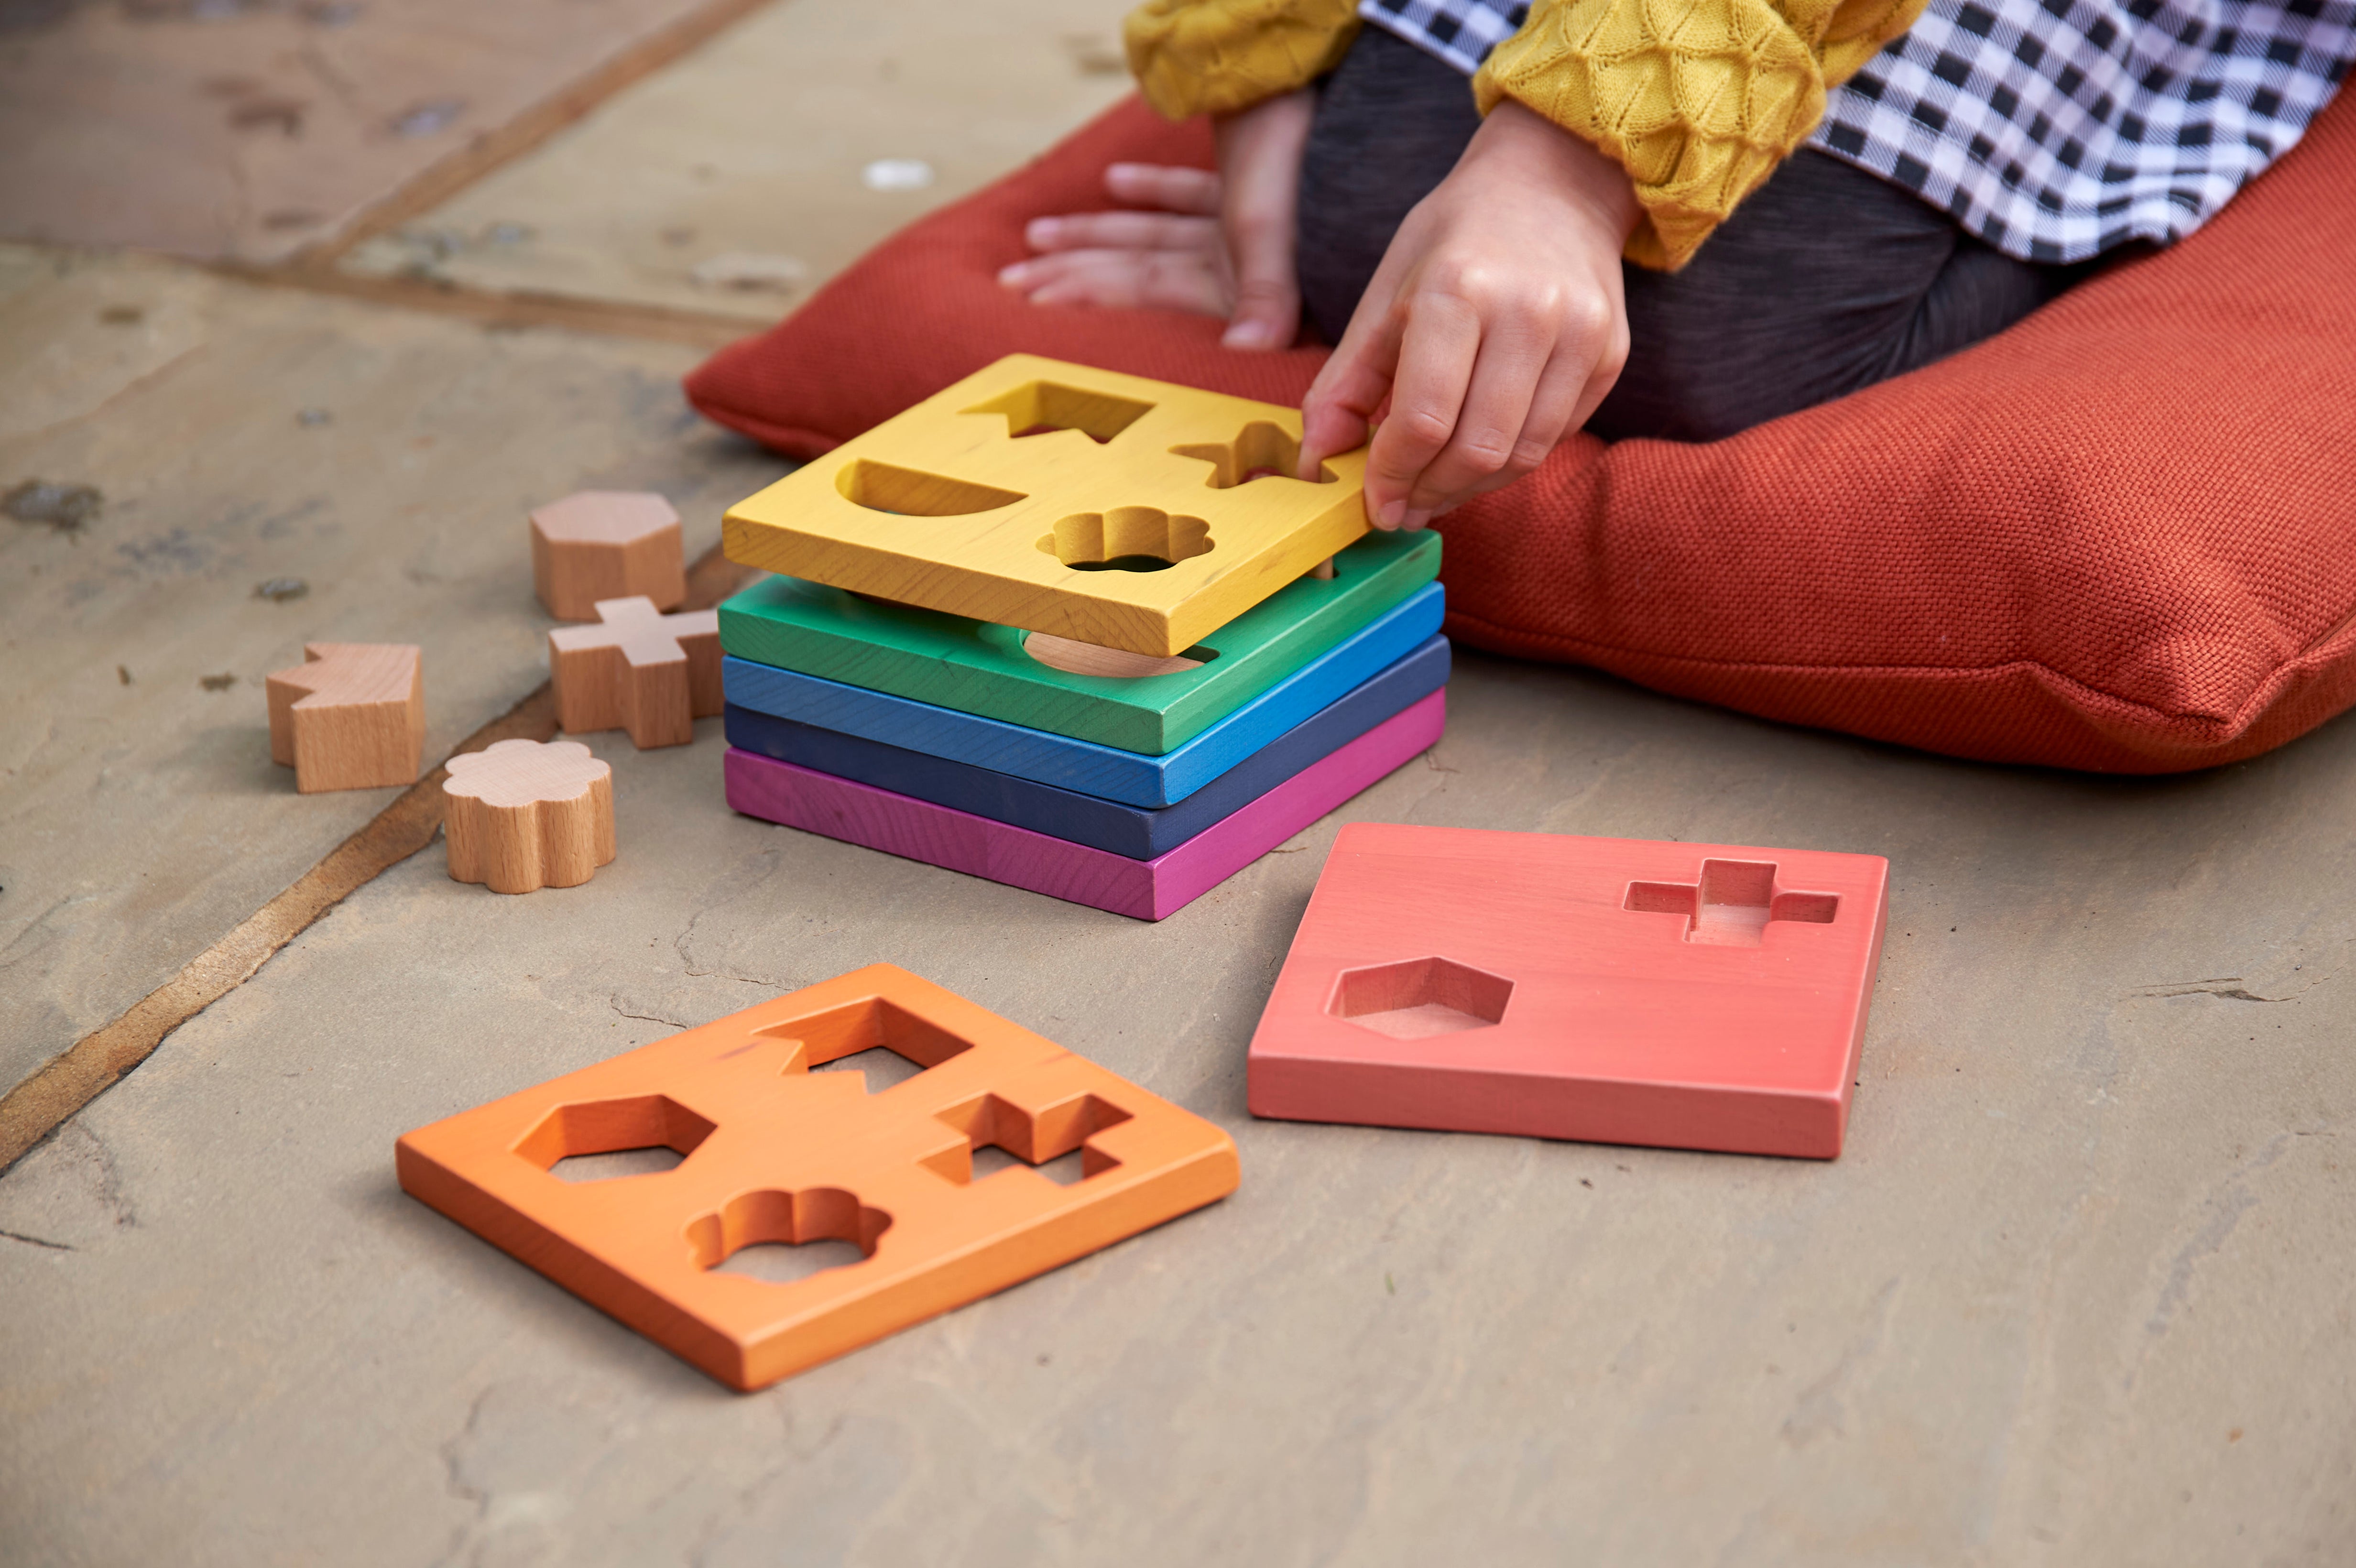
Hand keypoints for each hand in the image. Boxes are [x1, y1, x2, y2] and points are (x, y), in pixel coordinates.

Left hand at [996, 89, 1313, 350]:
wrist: (1358, 118)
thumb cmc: (1320, 175)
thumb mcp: (1282, 232)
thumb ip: (1266, 299)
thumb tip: (1247, 352)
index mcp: (1231, 278)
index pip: (1141, 291)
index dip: (1085, 296)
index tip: (1030, 307)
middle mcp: (1227, 262)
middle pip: (1132, 270)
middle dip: (1071, 277)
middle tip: (1010, 288)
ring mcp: (1235, 230)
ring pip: (1149, 235)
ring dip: (1095, 237)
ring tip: (1036, 241)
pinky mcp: (1247, 193)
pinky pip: (1190, 197)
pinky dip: (1153, 192)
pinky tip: (1113, 183)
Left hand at [1298, 101, 1640, 529]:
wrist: (1554, 184)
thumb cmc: (1456, 241)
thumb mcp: (1386, 296)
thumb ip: (1345, 384)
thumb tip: (1315, 464)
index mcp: (1459, 289)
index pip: (1424, 419)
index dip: (1392, 477)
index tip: (1373, 504)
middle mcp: (1529, 312)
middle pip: (1475, 449)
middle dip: (1429, 492)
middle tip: (1402, 504)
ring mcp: (1581, 334)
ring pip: (1521, 456)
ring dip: (1470, 487)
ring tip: (1436, 485)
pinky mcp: (1611, 354)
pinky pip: (1555, 438)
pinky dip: (1510, 460)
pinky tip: (1480, 450)